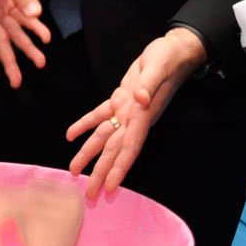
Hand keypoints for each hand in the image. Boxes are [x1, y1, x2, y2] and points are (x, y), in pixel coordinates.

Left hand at [65, 27, 207, 197]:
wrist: (175, 50)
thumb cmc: (169, 57)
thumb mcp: (159, 66)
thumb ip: (149, 84)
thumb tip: (141, 100)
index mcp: (143, 114)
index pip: (130, 146)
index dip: (120, 168)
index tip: (111, 188)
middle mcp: (134, 118)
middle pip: (114, 149)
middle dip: (102, 172)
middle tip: (90, 195)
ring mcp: (127, 109)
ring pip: (104, 136)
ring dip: (89, 153)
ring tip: (74, 171)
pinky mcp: (121, 98)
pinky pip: (100, 115)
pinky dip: (85, 125)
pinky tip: (70, 135)